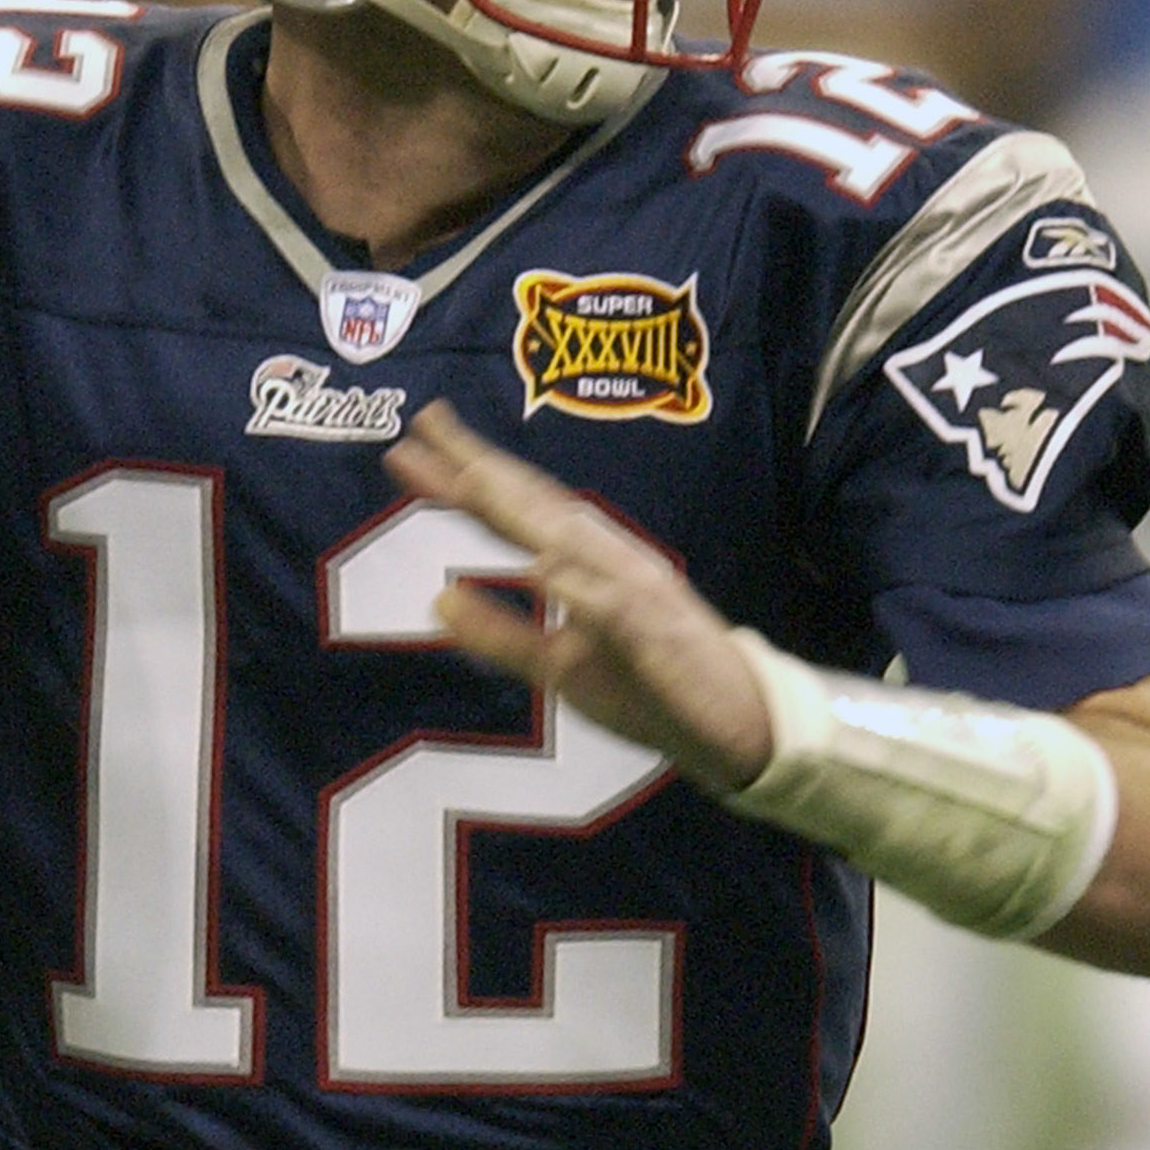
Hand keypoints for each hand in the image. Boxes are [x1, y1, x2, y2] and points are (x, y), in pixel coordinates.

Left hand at [382, 401, 772, 795]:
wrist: (740, 726)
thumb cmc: (651, 689)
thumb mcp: (559, 665)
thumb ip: (502, 633)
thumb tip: (438, 601)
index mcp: (588, 563)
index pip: (518, 510)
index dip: (464, 476)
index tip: (409, 447)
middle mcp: (611, 561)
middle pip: (535, 505)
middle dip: (478, 466)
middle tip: (421, 423)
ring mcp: (636, 591)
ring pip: (570, 539)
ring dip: (521, 505)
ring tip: (468, 474)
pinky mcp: (656, 634)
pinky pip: (611, 606)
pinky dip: (576, 585)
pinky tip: (541, 567)